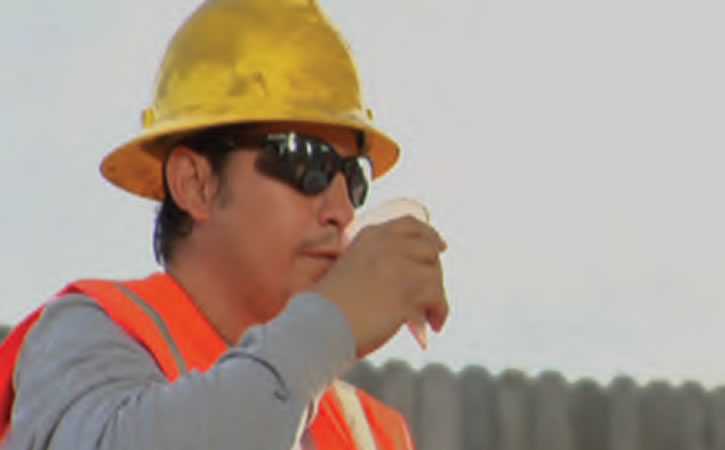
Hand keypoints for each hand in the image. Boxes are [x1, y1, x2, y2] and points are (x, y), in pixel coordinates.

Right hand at [313, 216, 448, 357]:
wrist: (321, 325)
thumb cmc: (329, 307)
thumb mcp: (351, 268)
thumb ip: (377, 263)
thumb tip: (408, 277)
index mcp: (371, 236)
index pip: (410, 224)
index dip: (429, 235)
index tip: (440, 246)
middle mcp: (387, 244)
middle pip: (428, 247)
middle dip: (434, 270)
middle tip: (435, 291)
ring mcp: (399, 264)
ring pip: (435, 273)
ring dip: (437, 296)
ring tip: (431, 316)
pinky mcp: (408, 288)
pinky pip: (437, 296)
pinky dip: (439, 311)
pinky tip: (432, 324)